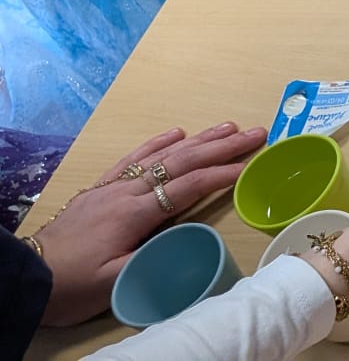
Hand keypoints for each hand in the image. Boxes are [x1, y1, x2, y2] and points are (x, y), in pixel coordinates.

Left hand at [34, 122, 265, 325]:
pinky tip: (175, 133)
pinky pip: (134, 158)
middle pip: (181, 161)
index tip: (251, 166)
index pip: (187, 187)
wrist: (28, 277)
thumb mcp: (116, 283)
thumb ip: (155, 258)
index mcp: (134, 214)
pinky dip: (157, 143)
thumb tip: (194, 239)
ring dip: (198, 139)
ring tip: (228, 127)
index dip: (222, 174)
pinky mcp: (100, 189)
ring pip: (161, 154)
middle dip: (221, 147)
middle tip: (255, 133)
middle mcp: (126, 192)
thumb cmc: (74, 285)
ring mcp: (112, 187)